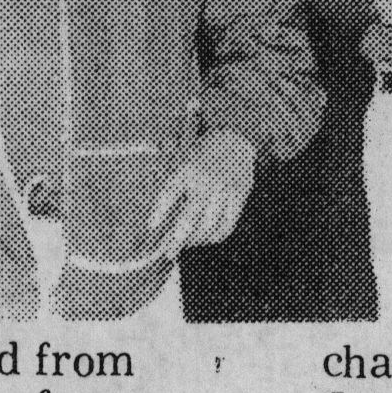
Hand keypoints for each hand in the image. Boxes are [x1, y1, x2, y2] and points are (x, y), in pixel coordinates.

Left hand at [149, 129, 259, 254]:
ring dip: (196, 241)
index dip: (160, 211)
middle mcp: (206, 180)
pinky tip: (207, 240)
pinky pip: (228, 224)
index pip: (170, 193)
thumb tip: (155, 213)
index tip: (152, 226)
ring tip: (187, 246)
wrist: (236, 139)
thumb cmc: (203, 153)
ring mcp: (224, 190)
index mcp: (188, 169)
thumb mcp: (182, 158)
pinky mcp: (239, 196)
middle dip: (176, 240)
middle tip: (169, 253)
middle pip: (189, 219)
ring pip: (208, 226)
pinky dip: (217, 236)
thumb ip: (170, 182)